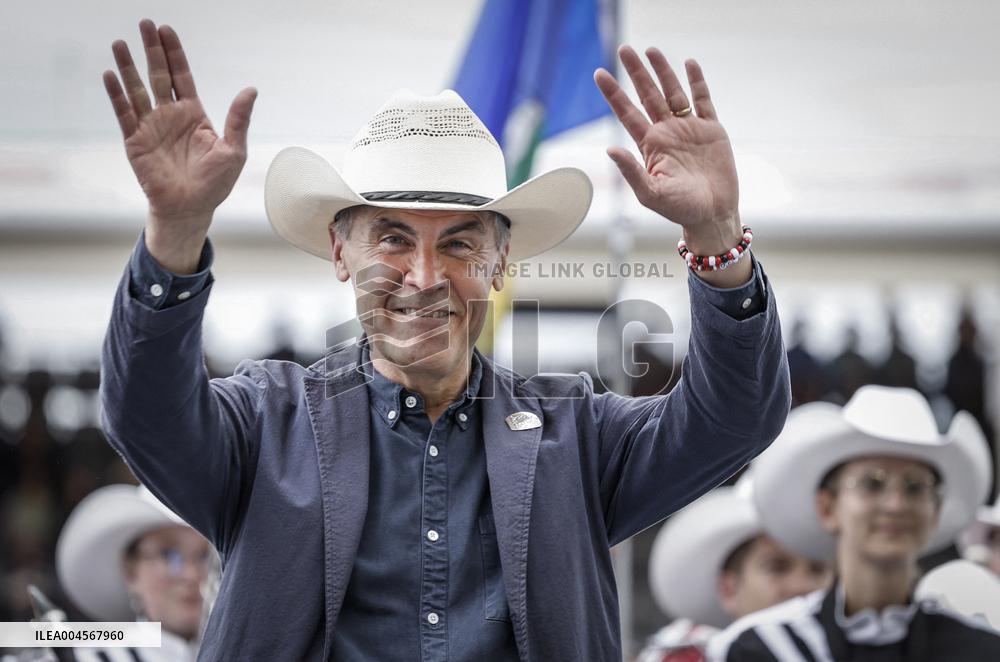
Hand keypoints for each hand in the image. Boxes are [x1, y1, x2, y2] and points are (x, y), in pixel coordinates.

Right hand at [103, 20, 256, 270]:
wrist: (191, 208)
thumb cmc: (215, 183)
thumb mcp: (233, 150)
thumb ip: (238, 119)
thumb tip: (251, 90)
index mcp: (194, 114)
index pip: (181, 76)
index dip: (174, 54)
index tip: (166, 30)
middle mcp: (170, 116)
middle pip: (158, 75)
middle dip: (151, 50)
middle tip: (144, 23)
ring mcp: (151, 126)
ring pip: (137, 89)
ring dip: (128, 67)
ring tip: (120, 43)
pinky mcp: (135, 141)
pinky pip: (124, 113)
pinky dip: (117, 94)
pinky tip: (110, 75)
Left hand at [595, 46, 749, 285]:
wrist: (713, 214)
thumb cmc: (680, 209)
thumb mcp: (651, 194)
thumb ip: (631, 171)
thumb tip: (610, 148)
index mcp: (650, 146)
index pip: (627, 113)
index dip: (613, 93)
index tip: (599, 74)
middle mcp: (667, 132)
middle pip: (648, 95)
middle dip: (636, 73)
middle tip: (624, 48)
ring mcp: (689, 129)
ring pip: (673, 92)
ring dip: (663, 71)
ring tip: (651, 50)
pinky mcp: (711, 130)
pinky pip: (703, 100)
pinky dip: (697, 82)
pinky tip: (689, 64)